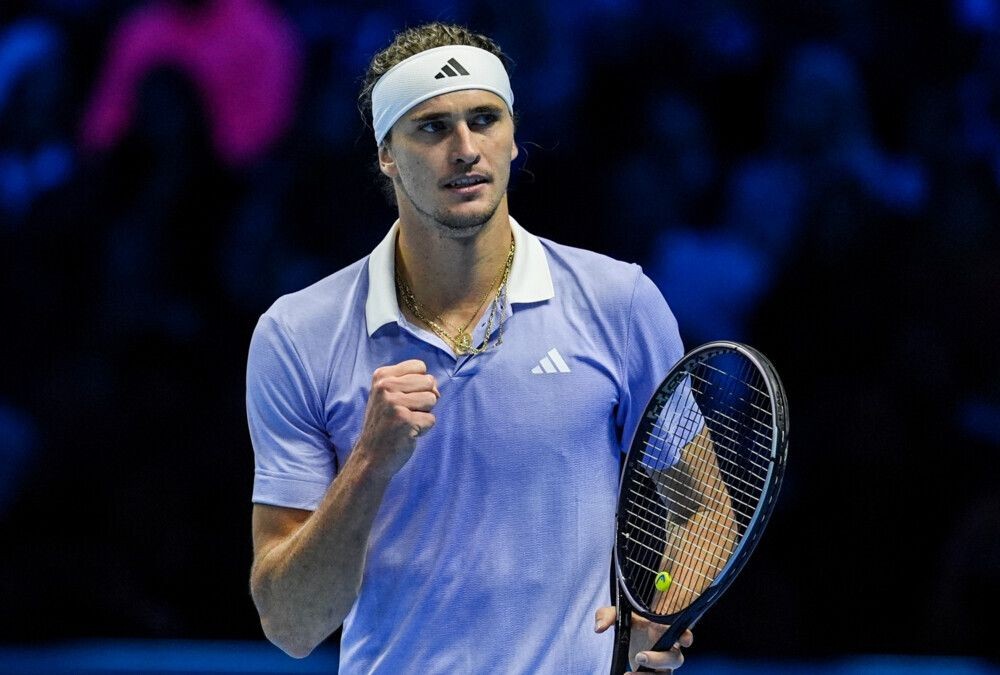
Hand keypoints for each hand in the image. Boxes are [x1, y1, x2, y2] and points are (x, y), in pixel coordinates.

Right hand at [355, 359, 439, 477]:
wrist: (371, 456)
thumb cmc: (385, 423)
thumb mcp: (388, 394)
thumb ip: (411, 383)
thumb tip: (436, 388)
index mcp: (381, 376)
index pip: (420, 366)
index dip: (420, 383)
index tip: (405, 397)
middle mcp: (386, 386)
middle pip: (429, 381)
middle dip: (424, 399)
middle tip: (405, 412)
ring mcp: (394, 404)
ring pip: (433, 399)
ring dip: (424, 413)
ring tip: (406, 422)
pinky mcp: (405, 421)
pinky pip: (431, 419)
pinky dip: (424, 428)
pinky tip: (407, 433)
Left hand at [595, 606, 693, 672]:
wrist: (631, 640)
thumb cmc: (631, 624)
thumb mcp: (619, 615)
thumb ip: (607, 615)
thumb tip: (598, 628)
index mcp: (665, 630)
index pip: (682, 633)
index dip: (686, 637)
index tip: (684, 641)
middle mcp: (668, 649)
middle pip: (675, 659)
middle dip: (659, 660)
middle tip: (640, 657)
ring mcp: (663, 665)